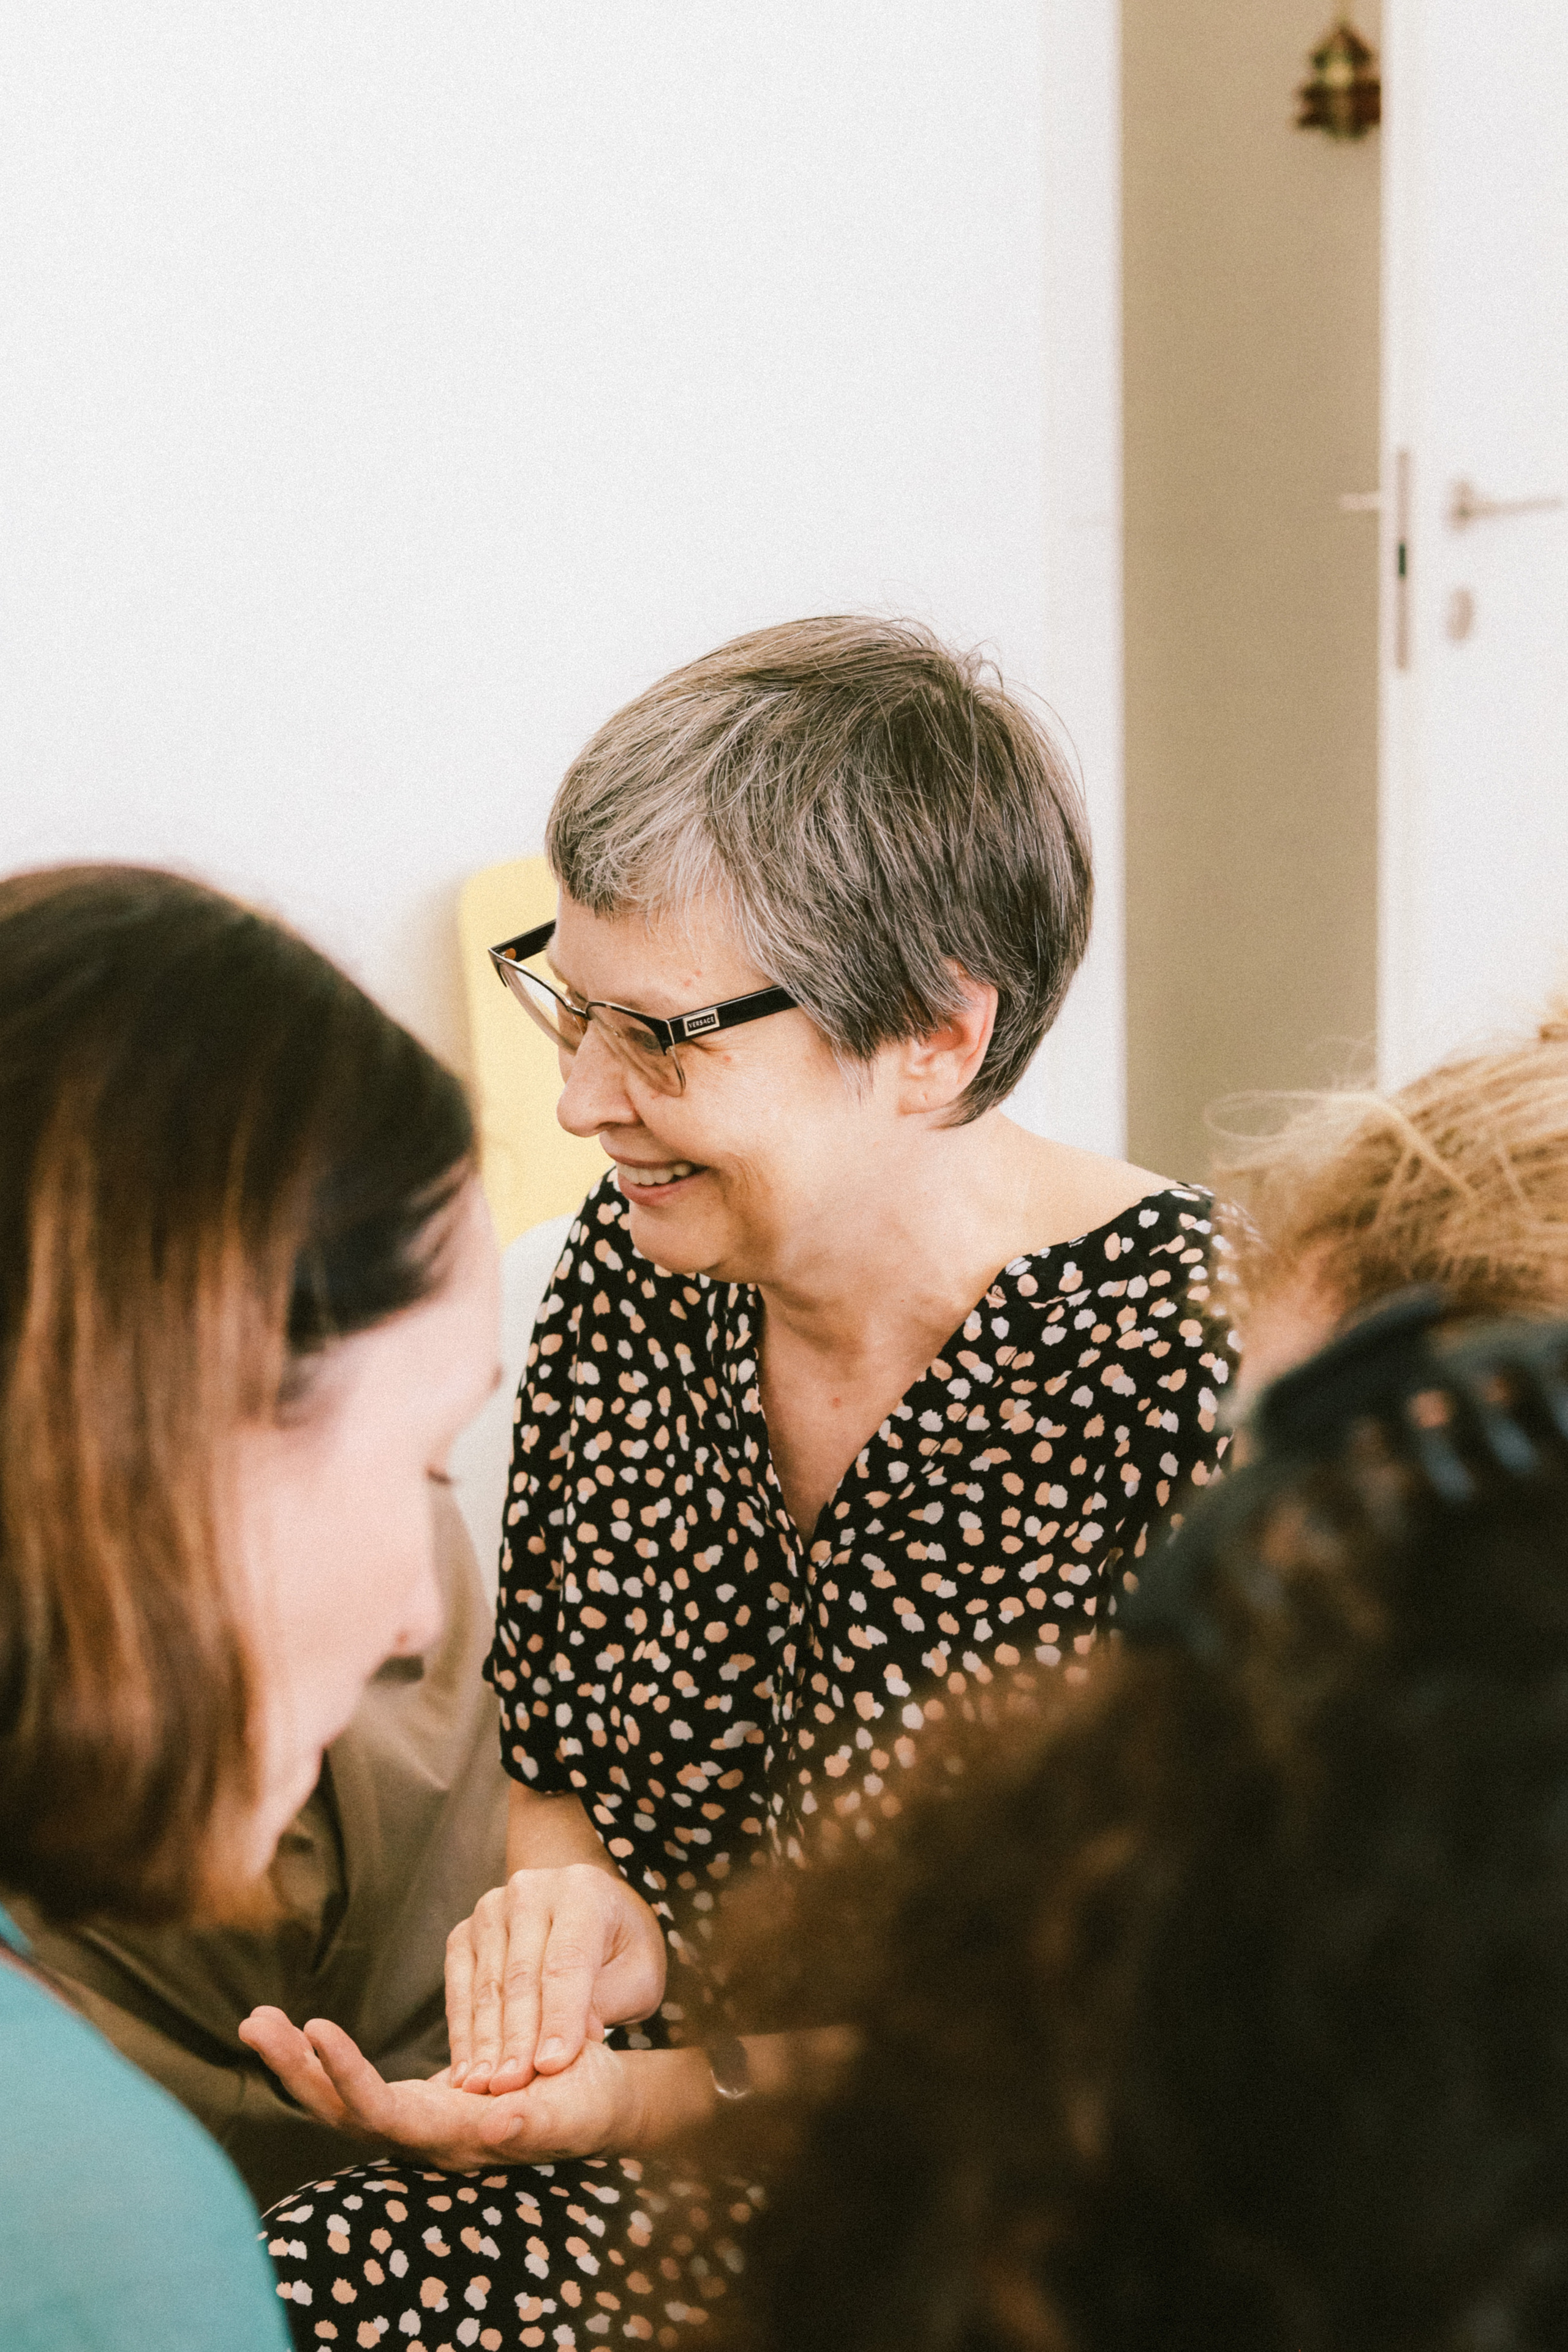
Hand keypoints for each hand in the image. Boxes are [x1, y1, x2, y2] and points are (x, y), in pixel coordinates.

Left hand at [237, 2006, 643, 2170]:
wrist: (590, 2105)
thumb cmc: (585, 2103)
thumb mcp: (570, 2109)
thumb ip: (534, 2121)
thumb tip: (498, 2124)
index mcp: (453, 2139)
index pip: (383, 2113)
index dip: (347, 2076)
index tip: (317, 2029)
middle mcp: (422, 2140)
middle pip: (341, 2114)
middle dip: (296, 2071)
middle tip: (255, 2022)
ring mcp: (412, 2123)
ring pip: (338, 2102)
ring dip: (296, 2063)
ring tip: (259, 2020)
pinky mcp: (412, 2102)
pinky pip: (353, 2086)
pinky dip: (321, 2060)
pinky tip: (299, 2032)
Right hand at [444, 1862, 666, 2093]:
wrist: (590, 1910)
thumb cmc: (621, 1948)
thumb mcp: (637, 1973)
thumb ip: (609, 2000)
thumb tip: (571, 2042)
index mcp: (581, 1890)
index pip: (567, 1961)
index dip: (559, 2016)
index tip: (550, 2066)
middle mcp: (530, 1890)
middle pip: (521, 1975)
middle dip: (517, 2038)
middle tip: (512, 2088)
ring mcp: (491, 1909)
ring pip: (487, 1985)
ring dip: (485, 2042)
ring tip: (483, 2089)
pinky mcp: (464, 1932)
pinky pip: (459, 1988)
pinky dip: (462, 2033)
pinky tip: (465, 2071)